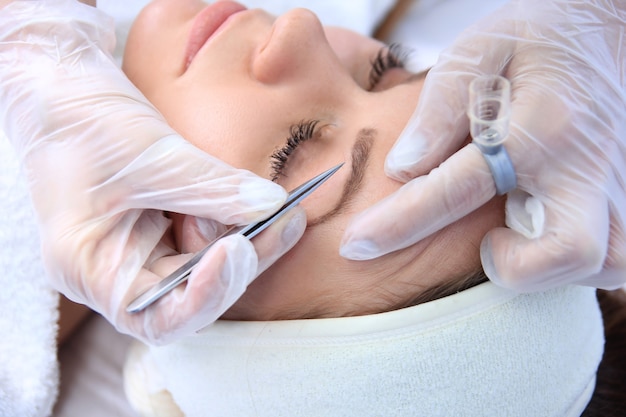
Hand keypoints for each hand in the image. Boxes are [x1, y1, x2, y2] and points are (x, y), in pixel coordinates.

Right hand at [0, 0, 305, 344]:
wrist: (65, 90)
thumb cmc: (83, 123)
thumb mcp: (149, 156)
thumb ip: (210, 186)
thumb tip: (271, 205)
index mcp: (92, 269)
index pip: (156, 317)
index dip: (204, 295)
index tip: (239, 249)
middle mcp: (120, 271)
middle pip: (193, 292)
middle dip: (242, 262)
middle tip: (283, 223)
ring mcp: (145, 250)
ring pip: (208, 266)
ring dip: (251, 242)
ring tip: (286, 211)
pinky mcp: (165, 227)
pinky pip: (209, 237)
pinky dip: (239, 223)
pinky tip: (270, 205)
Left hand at [341, 0, 625, 291]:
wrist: (604, 28)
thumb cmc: (532, 38)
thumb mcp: (475, 53)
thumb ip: (438, 112)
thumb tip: (402, 168)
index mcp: (538, 123)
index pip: (457, 189)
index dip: (398, 225)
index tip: (357, 245)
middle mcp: (586, 162)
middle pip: (567, 250)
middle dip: (514, 268)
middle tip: (487, 245)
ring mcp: (618, 180)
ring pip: (603, 261)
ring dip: (550, 267)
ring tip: (517, 235)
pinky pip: (618, 254)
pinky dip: (579, 259)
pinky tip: (547, 231)